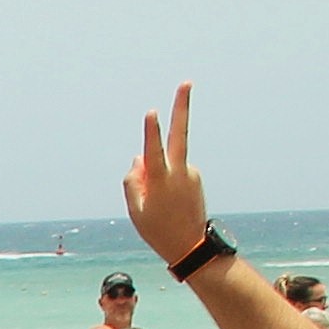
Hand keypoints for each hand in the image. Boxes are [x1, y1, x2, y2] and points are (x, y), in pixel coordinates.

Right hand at [123, 79, 208, 267]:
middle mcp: (179, 172)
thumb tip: (139, 158)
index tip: (152, 113)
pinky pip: (173, 173)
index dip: (151, 132)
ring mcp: (190, 173)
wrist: (191, 246)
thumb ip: (132, 181)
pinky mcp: (195, 177)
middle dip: (182, 107)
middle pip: (180, 133)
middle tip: (186, 82)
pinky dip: (166, 183)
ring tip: (160, 206)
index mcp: (161, 181)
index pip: (154, 150)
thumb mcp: (135, 210)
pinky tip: (169, 204)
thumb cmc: (157, 230)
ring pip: (166, 163)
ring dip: (158, 176)